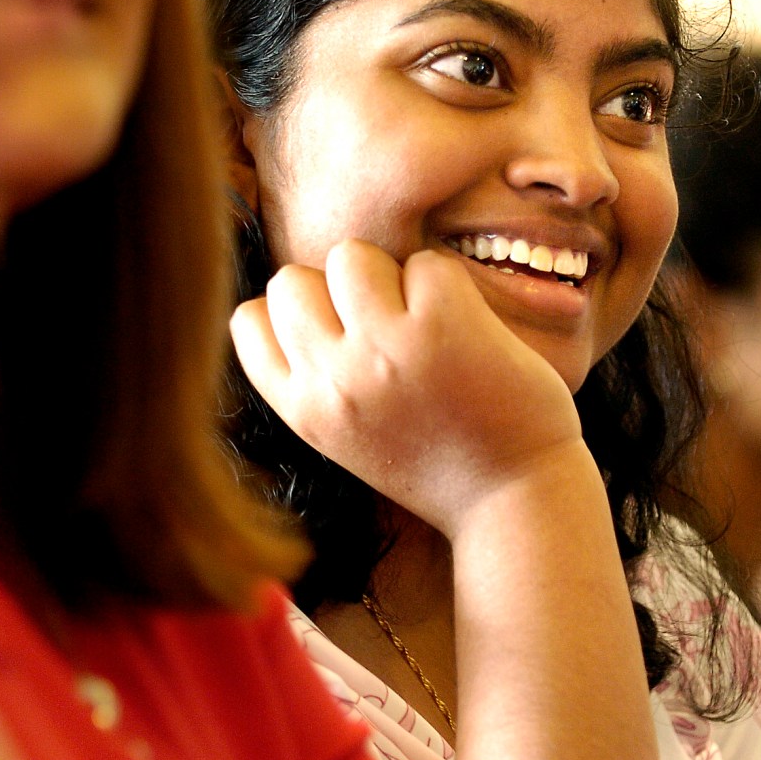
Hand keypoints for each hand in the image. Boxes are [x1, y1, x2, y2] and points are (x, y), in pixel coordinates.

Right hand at [230, 238, 584, 539]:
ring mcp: (386, 349)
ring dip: (389, 275)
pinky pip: (425, 263)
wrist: (512, 504)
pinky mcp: (443, 325)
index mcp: (304, 410)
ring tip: (423, 321)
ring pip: (351, 255)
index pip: (249, 321)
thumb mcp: (346, 435)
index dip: (289, 312)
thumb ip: (315, 377)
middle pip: (290, 278)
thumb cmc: (436, 464)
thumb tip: (295, 298)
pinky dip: (449, 286)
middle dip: (333, 289)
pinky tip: (466, 330)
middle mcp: (334, 379)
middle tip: (383, 324)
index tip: (332, 331)